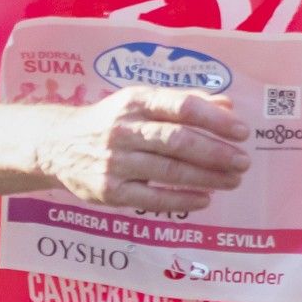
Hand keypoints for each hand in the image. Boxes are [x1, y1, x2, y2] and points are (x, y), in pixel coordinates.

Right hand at [36, 87, 250, 212]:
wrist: (57, 145)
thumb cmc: (113, 120)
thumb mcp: (142, 101)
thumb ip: (185, 101)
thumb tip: (229, 106)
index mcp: (136, 101)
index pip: (182, 107)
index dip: (215, 120)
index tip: (242, 132)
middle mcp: (124, 130)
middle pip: (178, 141)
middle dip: (216, 153)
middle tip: (243, 162)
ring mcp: (114, 162)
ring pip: (169, 171)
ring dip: (206, 177)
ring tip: (233, 180)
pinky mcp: (107, 191)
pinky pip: (151, 198)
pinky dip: (181, 200)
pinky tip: (205, 199)